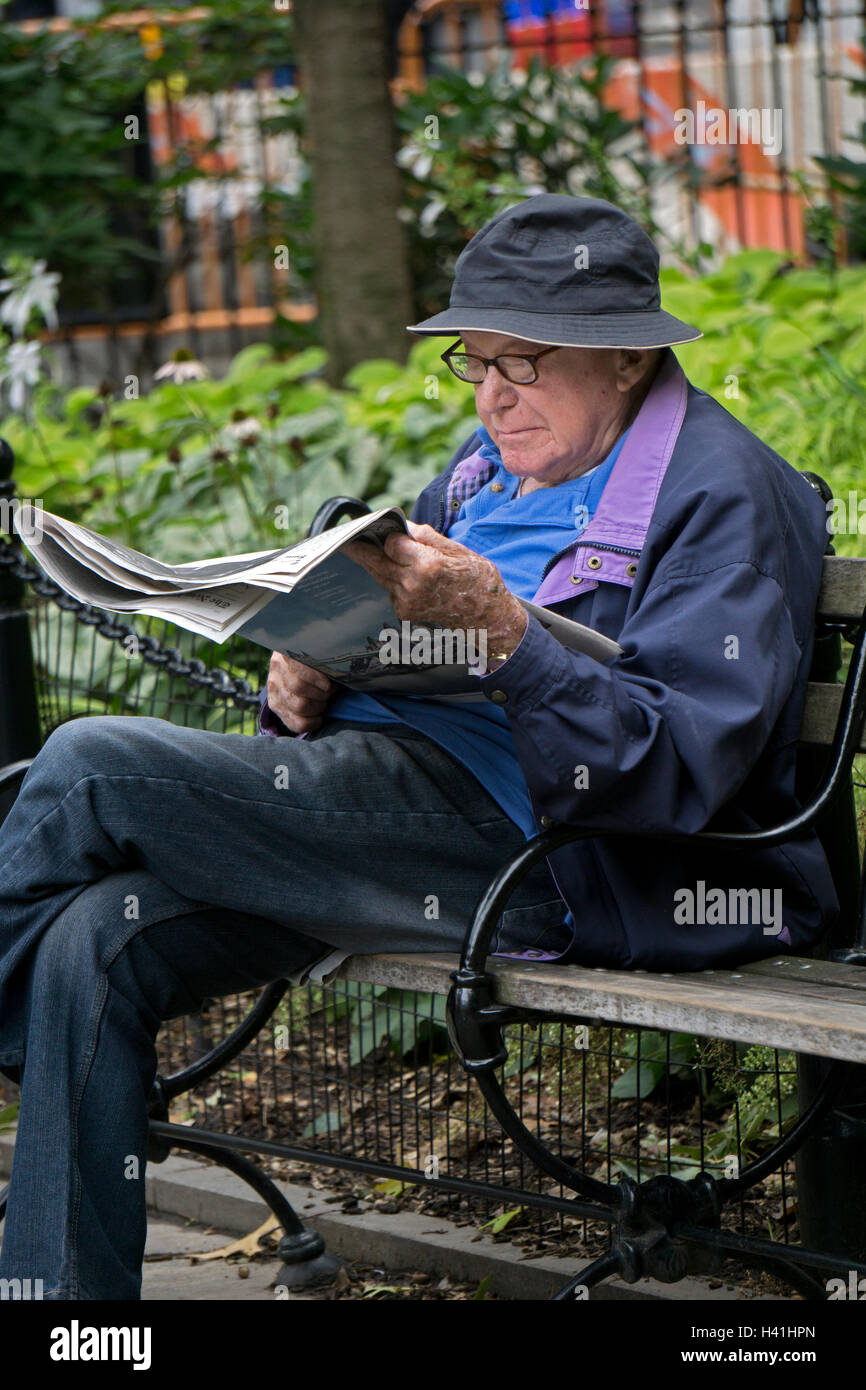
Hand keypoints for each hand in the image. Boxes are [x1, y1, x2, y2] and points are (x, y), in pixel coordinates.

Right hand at [266, 652, 333, 733]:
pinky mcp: (275, 704)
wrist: (303, 667)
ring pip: (298, 706)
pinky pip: (295, 723)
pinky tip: (319, 717)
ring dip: (317, 707)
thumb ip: (329, 661)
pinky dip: (311, 723)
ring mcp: (274, 687)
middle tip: (330, 692)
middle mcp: (277, 667)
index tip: (327, 684)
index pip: (297, 666)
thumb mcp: (324, 655)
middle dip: (321, 693)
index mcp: (288, 650)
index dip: (314, 677)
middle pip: (298, 687)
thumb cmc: (320, 661)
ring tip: (325, 702)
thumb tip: (342, 674)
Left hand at [344, 522, 527, 657]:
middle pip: (377, 562)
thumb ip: (427, 537)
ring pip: (381, 576)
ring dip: (377, 564)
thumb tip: (404, 526)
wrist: (487, 617)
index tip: (389, 531)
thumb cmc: (478, 581)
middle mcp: (413, 586)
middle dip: (360, 549)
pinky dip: (392, 579)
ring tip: (367, 550)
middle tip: (345, 539)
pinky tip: (403, 575)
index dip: (392, 537)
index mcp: (428, 566)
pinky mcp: (406, 613)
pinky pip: (390, 589)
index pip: (392, 544)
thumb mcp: (459, 550)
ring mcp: (408, 602)